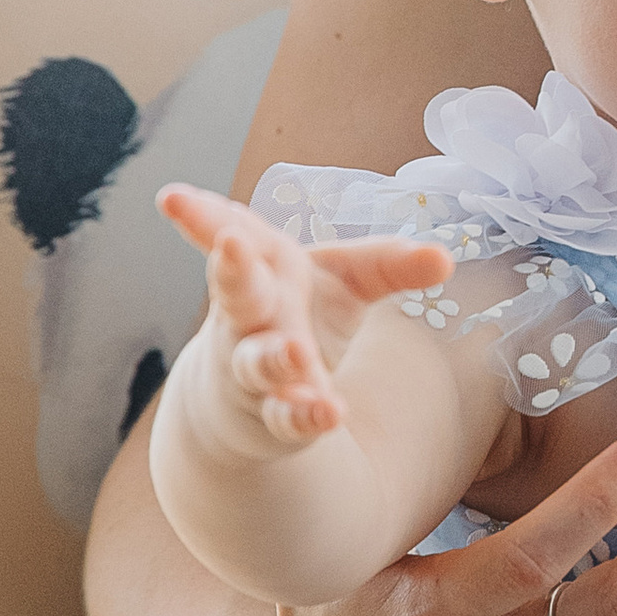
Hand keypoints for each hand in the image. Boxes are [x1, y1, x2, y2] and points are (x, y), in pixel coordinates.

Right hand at [158, 180, 449, 448]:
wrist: (243, 402)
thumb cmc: (295, 317)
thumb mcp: (344, 281)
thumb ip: (389, 263)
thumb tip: (444, 257)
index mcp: (262, 270)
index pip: (229, 234)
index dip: (202, 216)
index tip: (172, 197)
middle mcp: (248, 318)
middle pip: (236, 292)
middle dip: (232, 269)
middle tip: (229, 245)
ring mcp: (250, 370)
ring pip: (254, 363)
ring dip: (274, 358)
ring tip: (297, 354)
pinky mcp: (268, 418)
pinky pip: (283, 418)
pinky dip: (304, 415)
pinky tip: (328, 414)